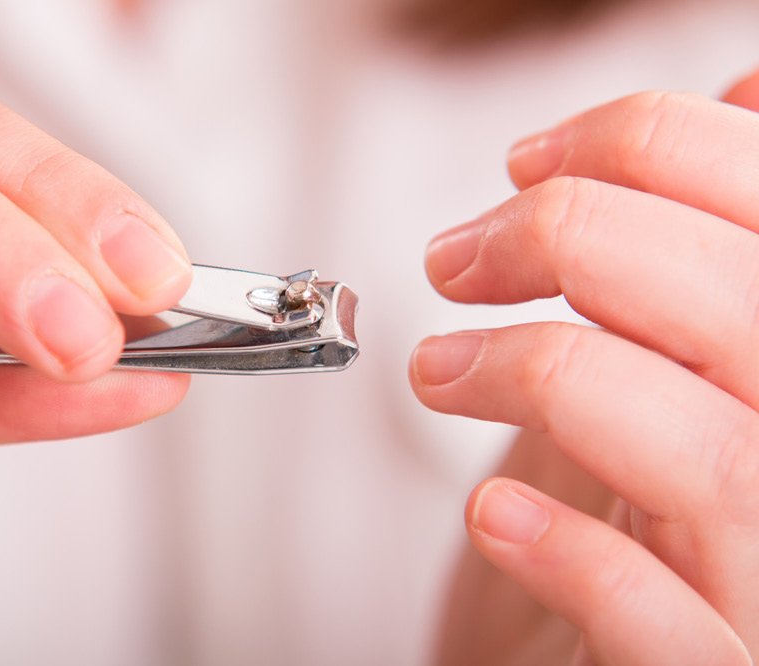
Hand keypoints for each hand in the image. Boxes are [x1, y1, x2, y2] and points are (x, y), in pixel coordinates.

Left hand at [411, 69, 758, 664]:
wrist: (602, 658)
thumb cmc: (636, 516)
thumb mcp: (676, 365)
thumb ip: (705, 257)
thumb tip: (744, 97)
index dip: (641, 146)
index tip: (523, 165)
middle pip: (745, 309)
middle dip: (576, 239)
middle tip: (454, 258)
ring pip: (717, 460)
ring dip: (548, 378)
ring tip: (437, 371)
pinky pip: (675, 631)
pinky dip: (577, 556)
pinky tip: (496, 514)